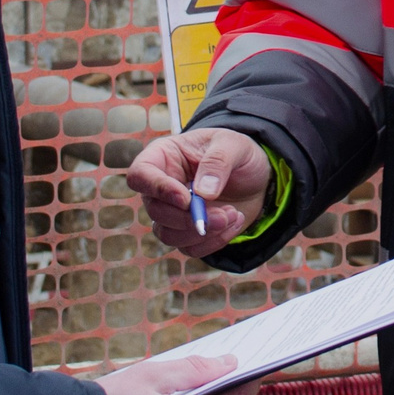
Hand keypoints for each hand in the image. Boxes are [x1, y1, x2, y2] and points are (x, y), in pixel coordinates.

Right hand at [126, 127, 274, 256]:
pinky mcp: (187, 232)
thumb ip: (218, 162)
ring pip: (169, 235)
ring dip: (203, 233)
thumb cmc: (236, 152)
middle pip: (155, 211)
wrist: (253, 176)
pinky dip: (214, 241)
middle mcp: (160, 187)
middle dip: (189, 218)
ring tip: (233, 215)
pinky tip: (234, 223)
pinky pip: (190, 248)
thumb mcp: (233, 145)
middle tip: (223, 214)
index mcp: (163, 157)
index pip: (140, 175)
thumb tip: (203, 192)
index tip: (186, 199)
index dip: (158, 190)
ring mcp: (171, 212)